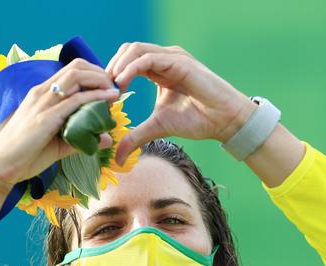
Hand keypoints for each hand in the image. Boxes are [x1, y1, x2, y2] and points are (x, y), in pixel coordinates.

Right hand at [0, 58, 120, 187]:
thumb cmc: (24, 156)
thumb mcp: (57, 145)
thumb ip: (81, 139)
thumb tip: (107, 139)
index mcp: (40, 95)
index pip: (70, 71)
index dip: (93, 74)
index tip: (107, 88)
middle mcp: (40, 93)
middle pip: (76, 67)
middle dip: (100, 73)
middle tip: (114, 87)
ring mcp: (42, 103)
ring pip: (77, 77)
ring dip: (100, 80)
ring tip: (115, 91)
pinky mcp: (45, 118)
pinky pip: (75, 100)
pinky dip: (95, 97)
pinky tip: (109, 99)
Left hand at [106, 42, 257, 164]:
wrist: (224, 120)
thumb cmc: (197, 120)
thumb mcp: (157, 128)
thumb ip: (136, 137)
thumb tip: (117, 157)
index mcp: (158, 69)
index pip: (126, 61)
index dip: (111, 75)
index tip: (101, 96)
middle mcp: (164, 58)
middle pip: (127, 50)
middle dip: (110, 68)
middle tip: (102, 90)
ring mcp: (172, 57)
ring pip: (135, 50)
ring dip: (117, 67)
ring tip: (110, 88)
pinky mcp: (179, 61)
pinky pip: (148, 58)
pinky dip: (130, 69)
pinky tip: (122, 85)